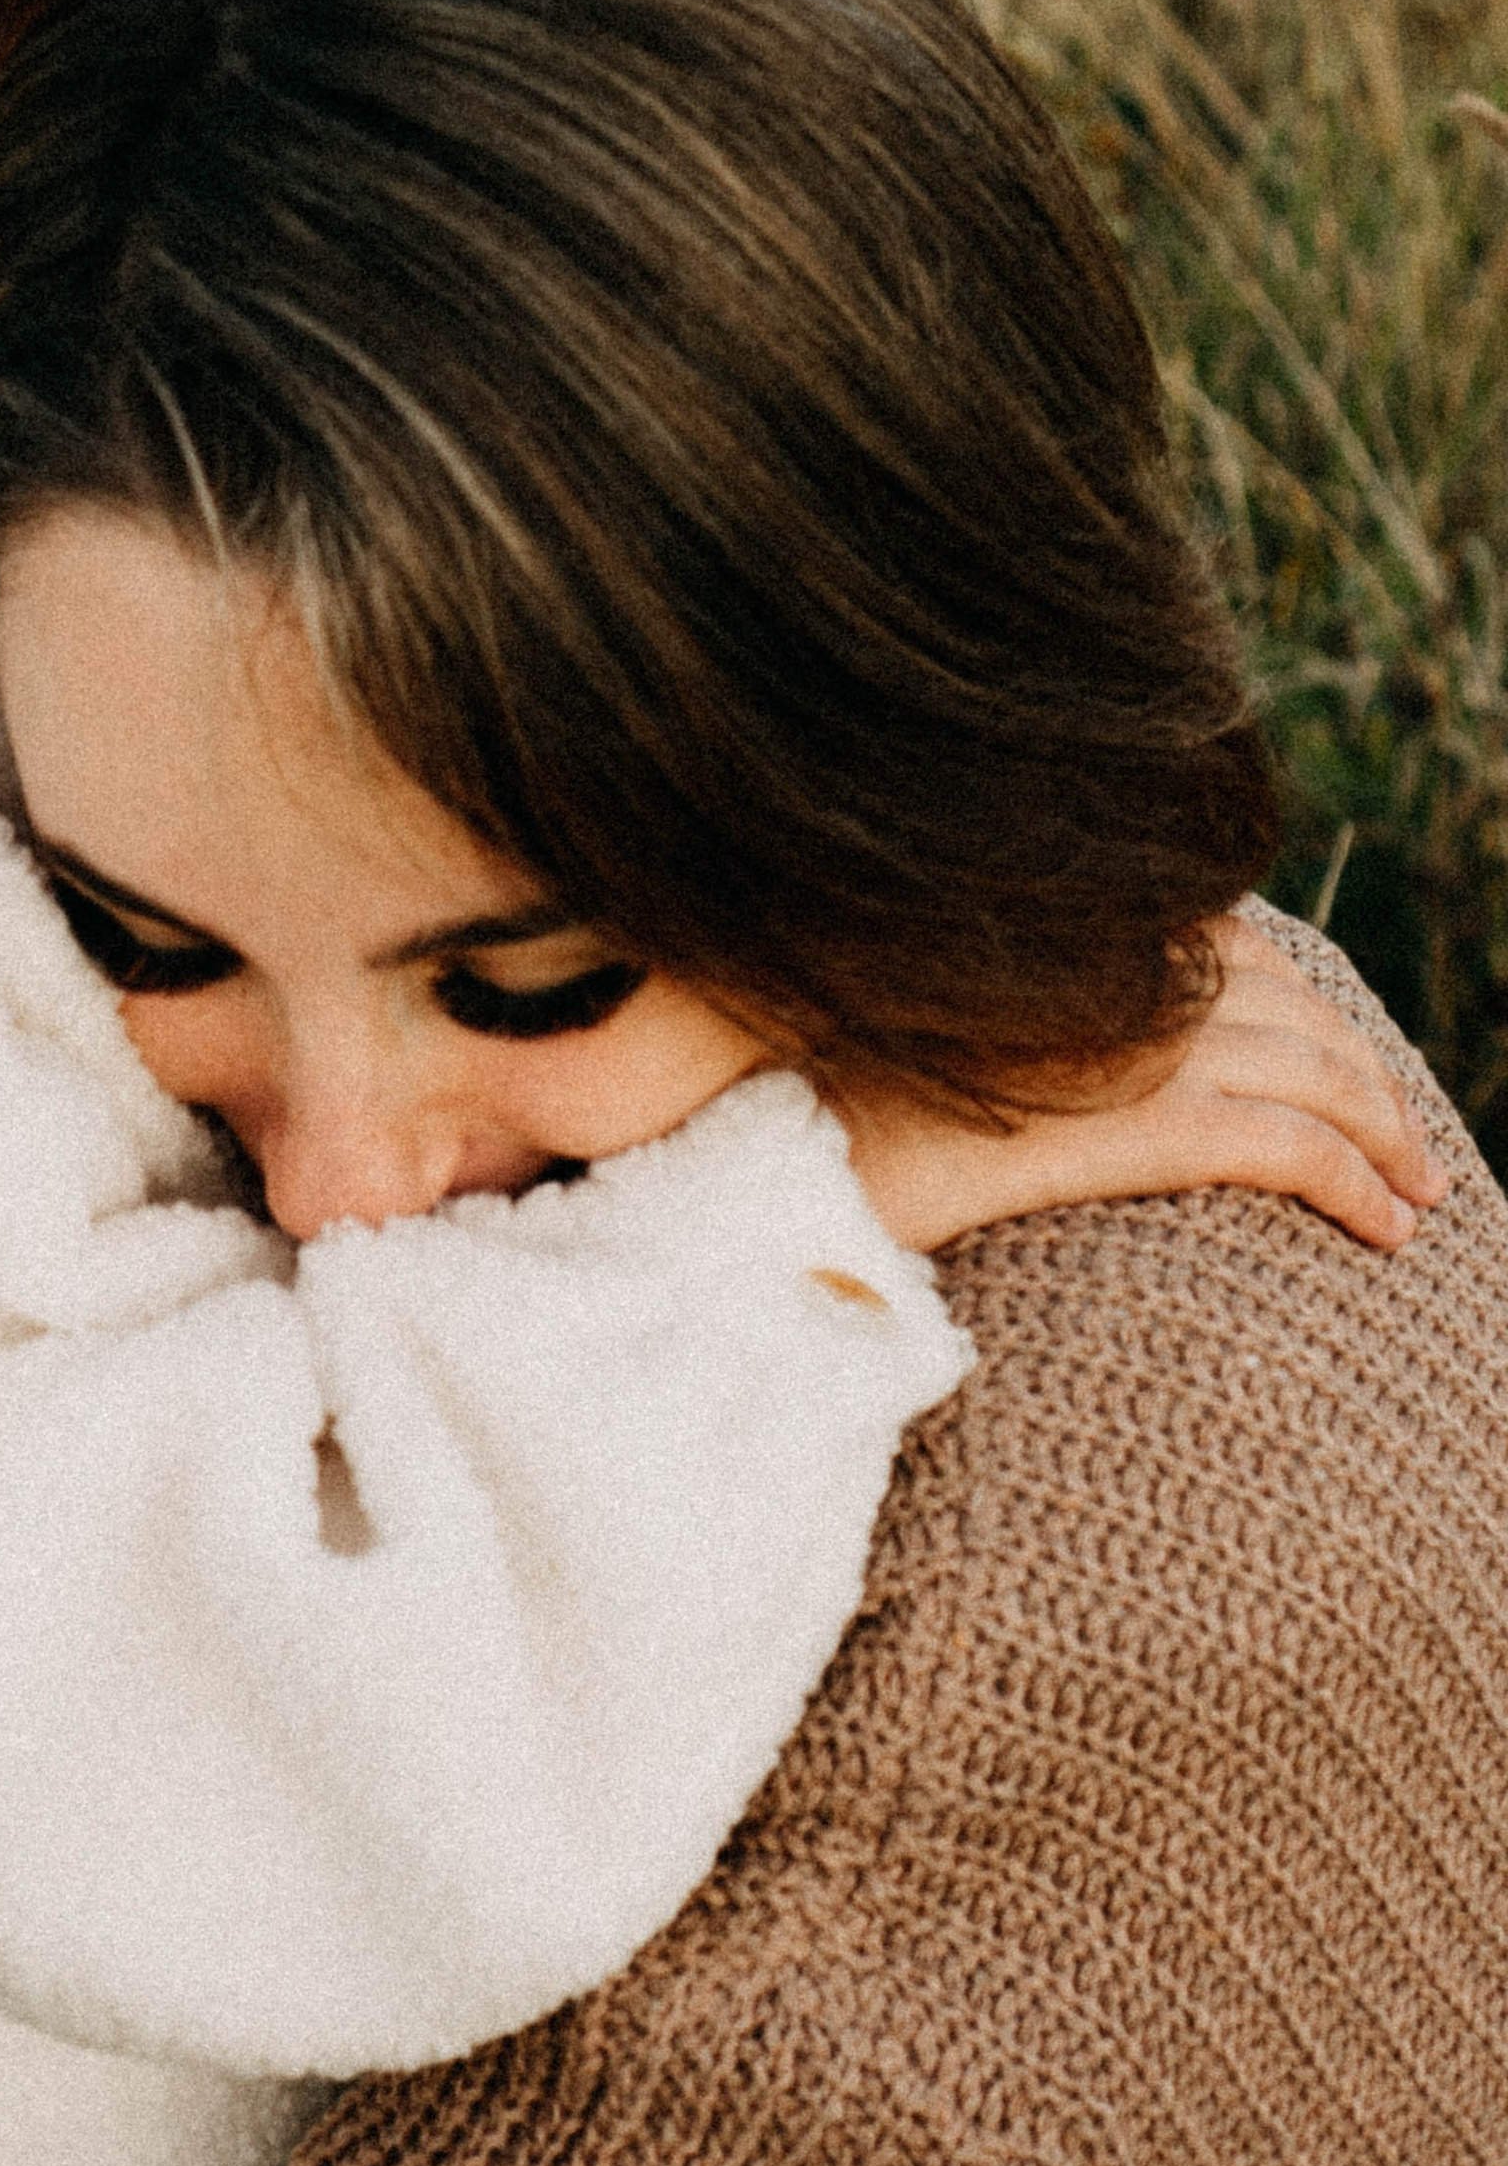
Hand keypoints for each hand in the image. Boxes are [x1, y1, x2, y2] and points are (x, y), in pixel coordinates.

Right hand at [841, 915, 1450, 1256]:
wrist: (747, 1157)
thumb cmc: (797, 1110)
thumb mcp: (898, 1032)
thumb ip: (982, 1016)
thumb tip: (1035, 1050)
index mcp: (1054, 938)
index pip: (1226, 943)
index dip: (1301, 1000)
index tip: (1337, 1058)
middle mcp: (1095, 972)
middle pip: (1287, 1003)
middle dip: (1364, 1071)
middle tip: (1407, 1143)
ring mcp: (1111, 1043)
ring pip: (1304, 1069)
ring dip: (1383, 1131)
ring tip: (1418, 1192)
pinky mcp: (1116, 1125)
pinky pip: (1277, 1144)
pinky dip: (1351, 1176)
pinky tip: (1384, 1227)